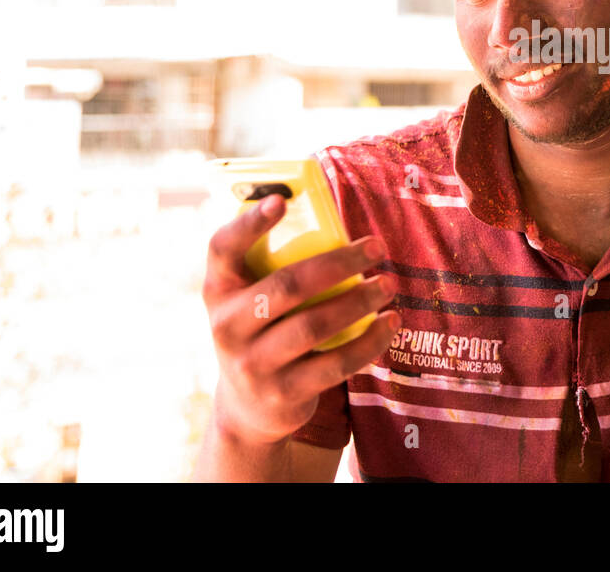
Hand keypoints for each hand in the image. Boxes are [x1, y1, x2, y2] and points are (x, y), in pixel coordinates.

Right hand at [201, 194, 399, 445]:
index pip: (223, 248)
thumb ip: (273, 267)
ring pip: (314, 325)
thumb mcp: (249, 300)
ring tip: (388, 284)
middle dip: (338, 264)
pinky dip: (368, 342)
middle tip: (376, 247)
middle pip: (287, 286)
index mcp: (219, 290)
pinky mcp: (283, 393)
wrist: (247, 409)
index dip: (249, 223)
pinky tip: (390, 323)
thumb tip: (333, 222)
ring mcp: (253, 363)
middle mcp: (227, 326)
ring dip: (359, 301)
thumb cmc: (262, 331)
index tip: (281, 200)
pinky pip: (334, 364)